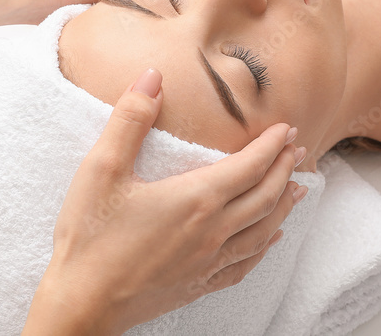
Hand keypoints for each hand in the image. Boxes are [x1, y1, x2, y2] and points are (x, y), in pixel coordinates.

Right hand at [22, 69, 304, 334]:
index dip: (271, 146)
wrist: (82, 303)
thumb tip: (152, 77)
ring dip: (284, 205)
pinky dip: (266, 246)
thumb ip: (130, 120)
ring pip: (263, 230)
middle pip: (264, 196)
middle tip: (298, 150)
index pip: (248, 166)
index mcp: (194, 199)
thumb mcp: (102, 169)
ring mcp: (208, 262)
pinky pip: (246, 263)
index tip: (286, 129)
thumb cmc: (89, 236)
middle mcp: (212, 231)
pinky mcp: (198, 284)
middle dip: (284, 169)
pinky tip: (271, 240)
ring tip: (298, 188)